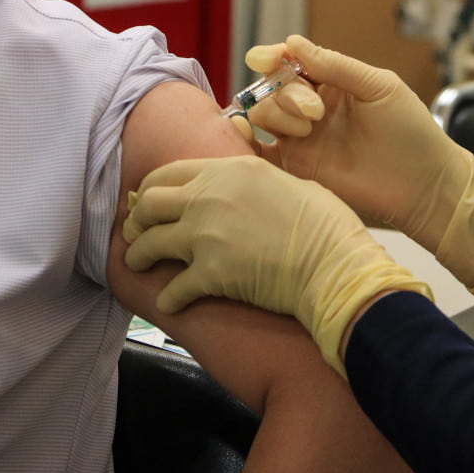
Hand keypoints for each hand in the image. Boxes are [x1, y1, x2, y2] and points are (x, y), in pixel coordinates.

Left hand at [123, 155, 431, 376]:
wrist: (337, 268)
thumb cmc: (329, 227)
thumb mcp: (291, 183)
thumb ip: (259, 181)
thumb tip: (250, 187)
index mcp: (231, 170)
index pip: (169, 173)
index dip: (151, 189)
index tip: (148, 202)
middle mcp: (210, 197)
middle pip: (148, 204)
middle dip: (137, 220)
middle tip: (136, 233)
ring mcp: (206, 236)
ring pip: (149, 244)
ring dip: (139, 257)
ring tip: (138, 265)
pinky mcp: (210, 275)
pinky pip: (172, 288)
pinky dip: (168, 297)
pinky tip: (170, 302)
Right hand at [236, 35, 473, 295]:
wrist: (425, 186)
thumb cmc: (412, 133)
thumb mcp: (379, 87)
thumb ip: (335, 66)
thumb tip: (292, 42)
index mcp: (332, 83)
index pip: (290, 62)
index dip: (273, 57)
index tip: (267, 60)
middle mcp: (312, 109)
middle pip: (273, 88)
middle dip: (286, 93)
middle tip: (316, 112)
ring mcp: (303, 139)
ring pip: (265, 116)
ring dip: (278, 116)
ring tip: (308, 130)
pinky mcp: (298, 170)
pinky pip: (261, 155)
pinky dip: (247, 144)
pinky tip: (248, 138)